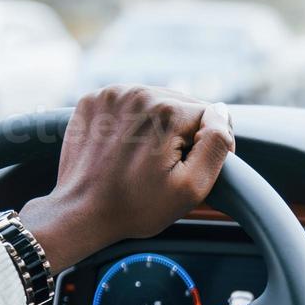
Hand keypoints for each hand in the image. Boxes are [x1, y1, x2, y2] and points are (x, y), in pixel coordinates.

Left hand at [18, 87, 235, 270]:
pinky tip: (126, 148)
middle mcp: (139, 93)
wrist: (81, 212)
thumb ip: (216, 145)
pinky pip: (129, 104)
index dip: (208, 144)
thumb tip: (222, 112)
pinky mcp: (95, 100)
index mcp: (167, 111)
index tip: (191, 168)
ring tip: (145, 158)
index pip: (210, 115)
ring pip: (156, 102)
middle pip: (182, 105)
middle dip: (182, 133)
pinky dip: (133, 122)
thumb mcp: (191, 187)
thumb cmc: (136, 206)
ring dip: (159, 126)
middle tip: (165, 167)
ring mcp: (112, 94)